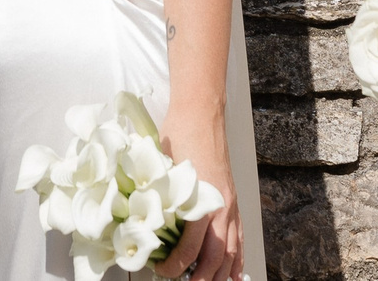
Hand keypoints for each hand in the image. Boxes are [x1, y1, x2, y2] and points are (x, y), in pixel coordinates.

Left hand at [153, 110, 242, 280]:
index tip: (163, 271)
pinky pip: (239, 236)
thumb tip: (138, 219)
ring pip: (231, 250)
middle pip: (216, 256)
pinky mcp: (233, 199)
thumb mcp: (161, 167)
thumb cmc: (179, 134)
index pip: (191, 247)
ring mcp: (230, 204)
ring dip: (220, 273)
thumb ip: (155, 196)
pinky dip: (237, 258)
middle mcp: (220, 206)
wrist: (200, 113)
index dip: (176, 265)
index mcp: (201, 201)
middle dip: (201, 277)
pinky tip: (233, 271)